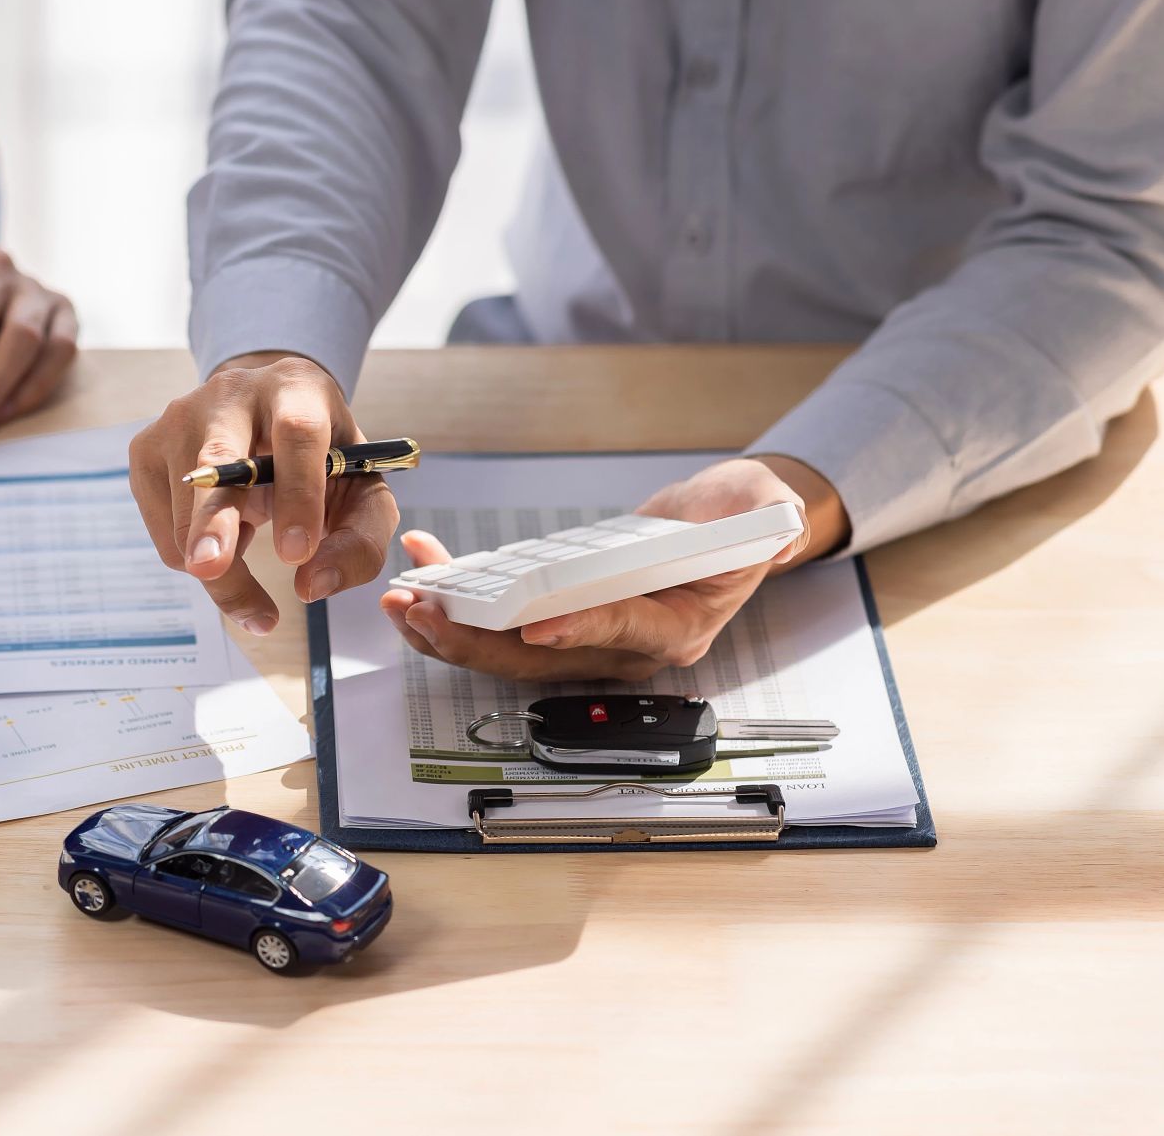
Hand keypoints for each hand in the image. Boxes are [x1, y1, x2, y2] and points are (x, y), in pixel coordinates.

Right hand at [128, 351, 400, 633]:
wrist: (264, 415)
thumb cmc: (320, 459)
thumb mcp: (360, 490)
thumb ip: (358, 540)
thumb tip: (314, 584)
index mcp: (296, 389)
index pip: (297, 433)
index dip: (298, 494)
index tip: (297, 553)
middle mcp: (230, 393)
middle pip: (218, 459)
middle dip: (215, 519)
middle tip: (213, 569)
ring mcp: (178, 419)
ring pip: (186, 513)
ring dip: (220, 568)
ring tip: (248, 562)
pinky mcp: (145, 451)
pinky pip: (166, 533)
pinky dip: (196, 555)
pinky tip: (222, 532)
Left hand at [380, 455, 847, 681]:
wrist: (720, 530)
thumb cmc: (739, 519)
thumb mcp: (760, 507)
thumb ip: (758, 514)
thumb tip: (755, 513)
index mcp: (675, 628)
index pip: (620, 632)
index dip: (577, 629)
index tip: (533, 625)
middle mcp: (624, 648)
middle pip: (541, 656)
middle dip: (476, 640)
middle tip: (424, 614)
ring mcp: (587, 639)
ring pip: (508, 649)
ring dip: (451, 629)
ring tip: (402, 602)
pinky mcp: (559, 618)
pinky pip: (501, 621)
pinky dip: (460, 599)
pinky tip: (426, 570)